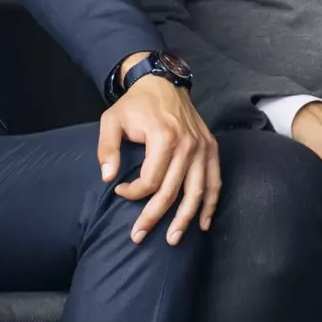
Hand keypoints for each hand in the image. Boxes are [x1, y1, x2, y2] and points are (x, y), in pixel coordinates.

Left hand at [97, 69, 218, 246]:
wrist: (163, 82)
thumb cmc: (136, 104)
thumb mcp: (112, 119)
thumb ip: (107, 149)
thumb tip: (108, 178)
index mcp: (164, 137)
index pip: (150, 180)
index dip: (133, 192)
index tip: (119, 192)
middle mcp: (188, 145)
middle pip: (172, 191)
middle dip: (154, 217)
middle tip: (138, 237)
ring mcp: (202, 148)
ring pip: (197, 192)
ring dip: (185, 219)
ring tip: (173, 240)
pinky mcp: (210, 148)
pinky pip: (214, 181)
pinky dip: (210, 204)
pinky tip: (203, 223)